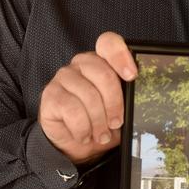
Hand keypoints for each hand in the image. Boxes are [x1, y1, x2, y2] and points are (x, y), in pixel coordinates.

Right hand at [38, 32, 136, 164]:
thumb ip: (127, 98)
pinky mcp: (50, 94)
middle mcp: (81, 63)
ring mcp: (63, 76)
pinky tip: (84, 135)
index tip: (131, 76)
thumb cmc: (100, 122)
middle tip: (116, 123)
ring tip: (101, 135)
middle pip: (104, 74)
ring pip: (89, 95)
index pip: (108, 43)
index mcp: (101, 61)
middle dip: (114, 104)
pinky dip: (82, 128)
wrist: (75, 144)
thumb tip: (138, 100)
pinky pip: (72, 110)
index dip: (121, 56)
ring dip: (99, 122)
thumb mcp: (119, 110)